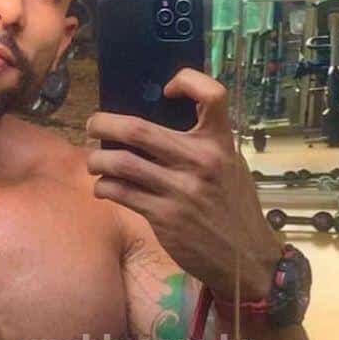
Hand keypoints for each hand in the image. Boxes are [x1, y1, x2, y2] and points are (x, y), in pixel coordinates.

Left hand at [86, 69, 281, 300]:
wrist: (245, 258)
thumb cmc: (234, 209)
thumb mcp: (231, 168)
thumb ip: (204, 146)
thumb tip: (161, 125)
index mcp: (220, 143)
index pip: (212, 95)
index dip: (186, 81)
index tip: (166, 91)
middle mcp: (200, 161)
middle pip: (138, 129)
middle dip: (104, 123)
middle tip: (93, 125)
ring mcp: (180, 190)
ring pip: (121, 163)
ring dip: (97, 160)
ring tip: (94, 162)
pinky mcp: (164, 217)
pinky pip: (121, 192)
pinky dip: (104, 187)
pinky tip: (104, 188)